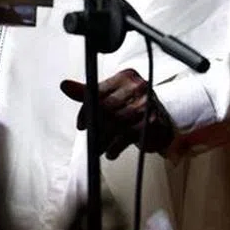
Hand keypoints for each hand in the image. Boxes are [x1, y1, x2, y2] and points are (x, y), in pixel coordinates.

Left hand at [60, 69, 174, 158]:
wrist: (164, 121)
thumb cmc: (134, 106)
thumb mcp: (111, 95)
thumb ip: (88, 92)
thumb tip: (65, 86)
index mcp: (125, 77)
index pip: (99, 91)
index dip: (86, 109)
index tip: (81, 124)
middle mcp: (138, 87)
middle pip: (107, 107)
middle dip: (94, 126)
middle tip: (89, 136)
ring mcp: (146, 104)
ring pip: (115, 123)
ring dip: (103, 139)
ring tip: (97, 147)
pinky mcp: (151, 123)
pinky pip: (127, 136)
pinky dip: (115, 146)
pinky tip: (110, 152)